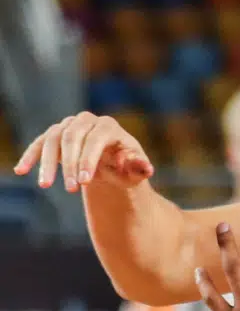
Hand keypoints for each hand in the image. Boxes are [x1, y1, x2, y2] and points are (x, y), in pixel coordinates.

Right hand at [13, 112, 154, 191]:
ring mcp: (69, 125)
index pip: (96, 138)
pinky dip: (30, 156)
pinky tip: (21, 171)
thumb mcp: (134, 171)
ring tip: (45, 185)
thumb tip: (146, 168)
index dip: (89, 159)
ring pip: (52, 139)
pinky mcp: (55, 135)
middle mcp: (87, 121)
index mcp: (109, 127)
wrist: (111, 165)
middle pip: (72, 138)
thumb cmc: (125, 168)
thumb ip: (138, 168)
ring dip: (47, 162)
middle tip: (70, 189)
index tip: (84, 181)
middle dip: (69, 164)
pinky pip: (40, 143)